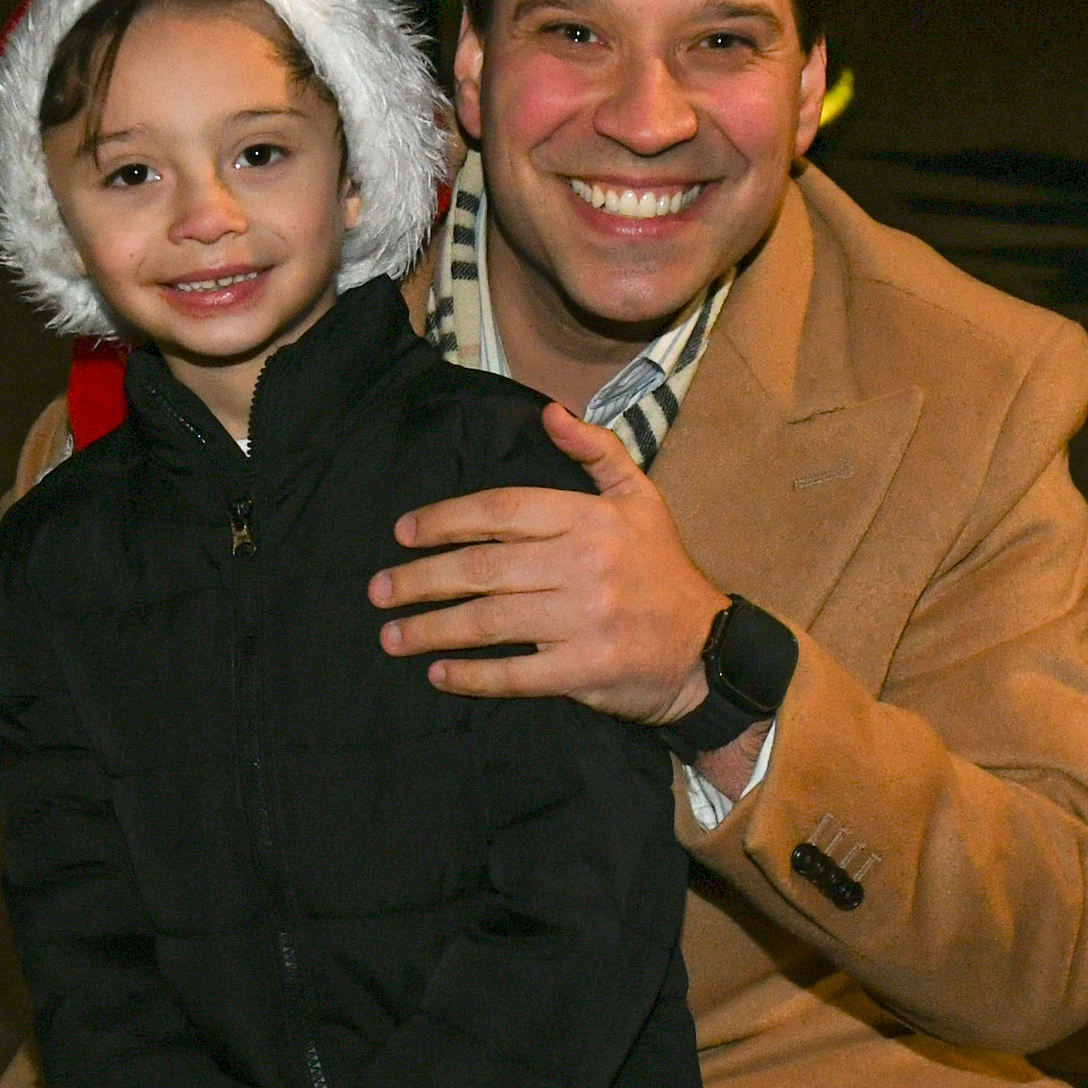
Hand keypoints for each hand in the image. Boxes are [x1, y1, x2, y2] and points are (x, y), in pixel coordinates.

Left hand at [371, 401, 723, 721]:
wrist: (710, 648)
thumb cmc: (663, 571)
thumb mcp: (641, 499)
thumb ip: (597, 451)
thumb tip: (550, 412)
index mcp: (590, 519)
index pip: (501, 511)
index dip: (445, 520)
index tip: (403, 534)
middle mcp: (584, 564)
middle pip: (483, 567)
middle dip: (420, 579)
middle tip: (378, 589)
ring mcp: (585, 619)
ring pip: (490, 620)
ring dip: (432, 628)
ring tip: (392, 635)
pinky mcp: (586, 669)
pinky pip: (516, 674)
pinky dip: (473, 675)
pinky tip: (438, 673)